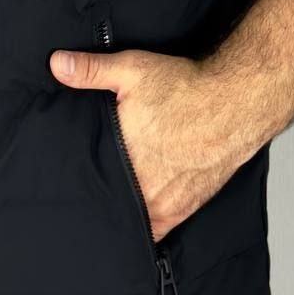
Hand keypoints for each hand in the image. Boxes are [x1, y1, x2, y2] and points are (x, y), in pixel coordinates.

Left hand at [48, 42, 251, 240]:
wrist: (236, 103)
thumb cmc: (187, 88)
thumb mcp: (132, 70)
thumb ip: (91, 70)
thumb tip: (56, 64)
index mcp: (124, 159)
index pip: (88, 184)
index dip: (75, 185)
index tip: (63, 184)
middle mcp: (144, 188)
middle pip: (108, 204)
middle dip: (97, 198)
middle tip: (82, 193)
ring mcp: (165, 204)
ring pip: (131, 219)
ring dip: (121, 211)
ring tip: (108, 204)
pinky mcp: (184, 209)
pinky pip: (156, 230)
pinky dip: (144, 224)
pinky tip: (135, 216)